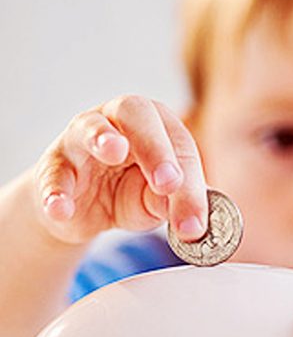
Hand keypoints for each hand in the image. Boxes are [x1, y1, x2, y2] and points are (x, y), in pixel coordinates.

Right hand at [33, 95, 207, 244]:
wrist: (80, 211)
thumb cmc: (127, 193)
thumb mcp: (155, 204)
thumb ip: (171, 206)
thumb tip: (189, 222)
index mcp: (157, 125)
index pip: (179, 145)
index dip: (190, 183)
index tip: (194, 223)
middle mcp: (118, 120)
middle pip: (137, 113)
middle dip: (155, 147)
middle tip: (168, 182)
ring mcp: (81, 138)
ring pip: (89, 127)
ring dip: (102, 137)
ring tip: (113, 150)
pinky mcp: (53, 165)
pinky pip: (54, 174)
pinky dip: (56, 191)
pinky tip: (61, 209)